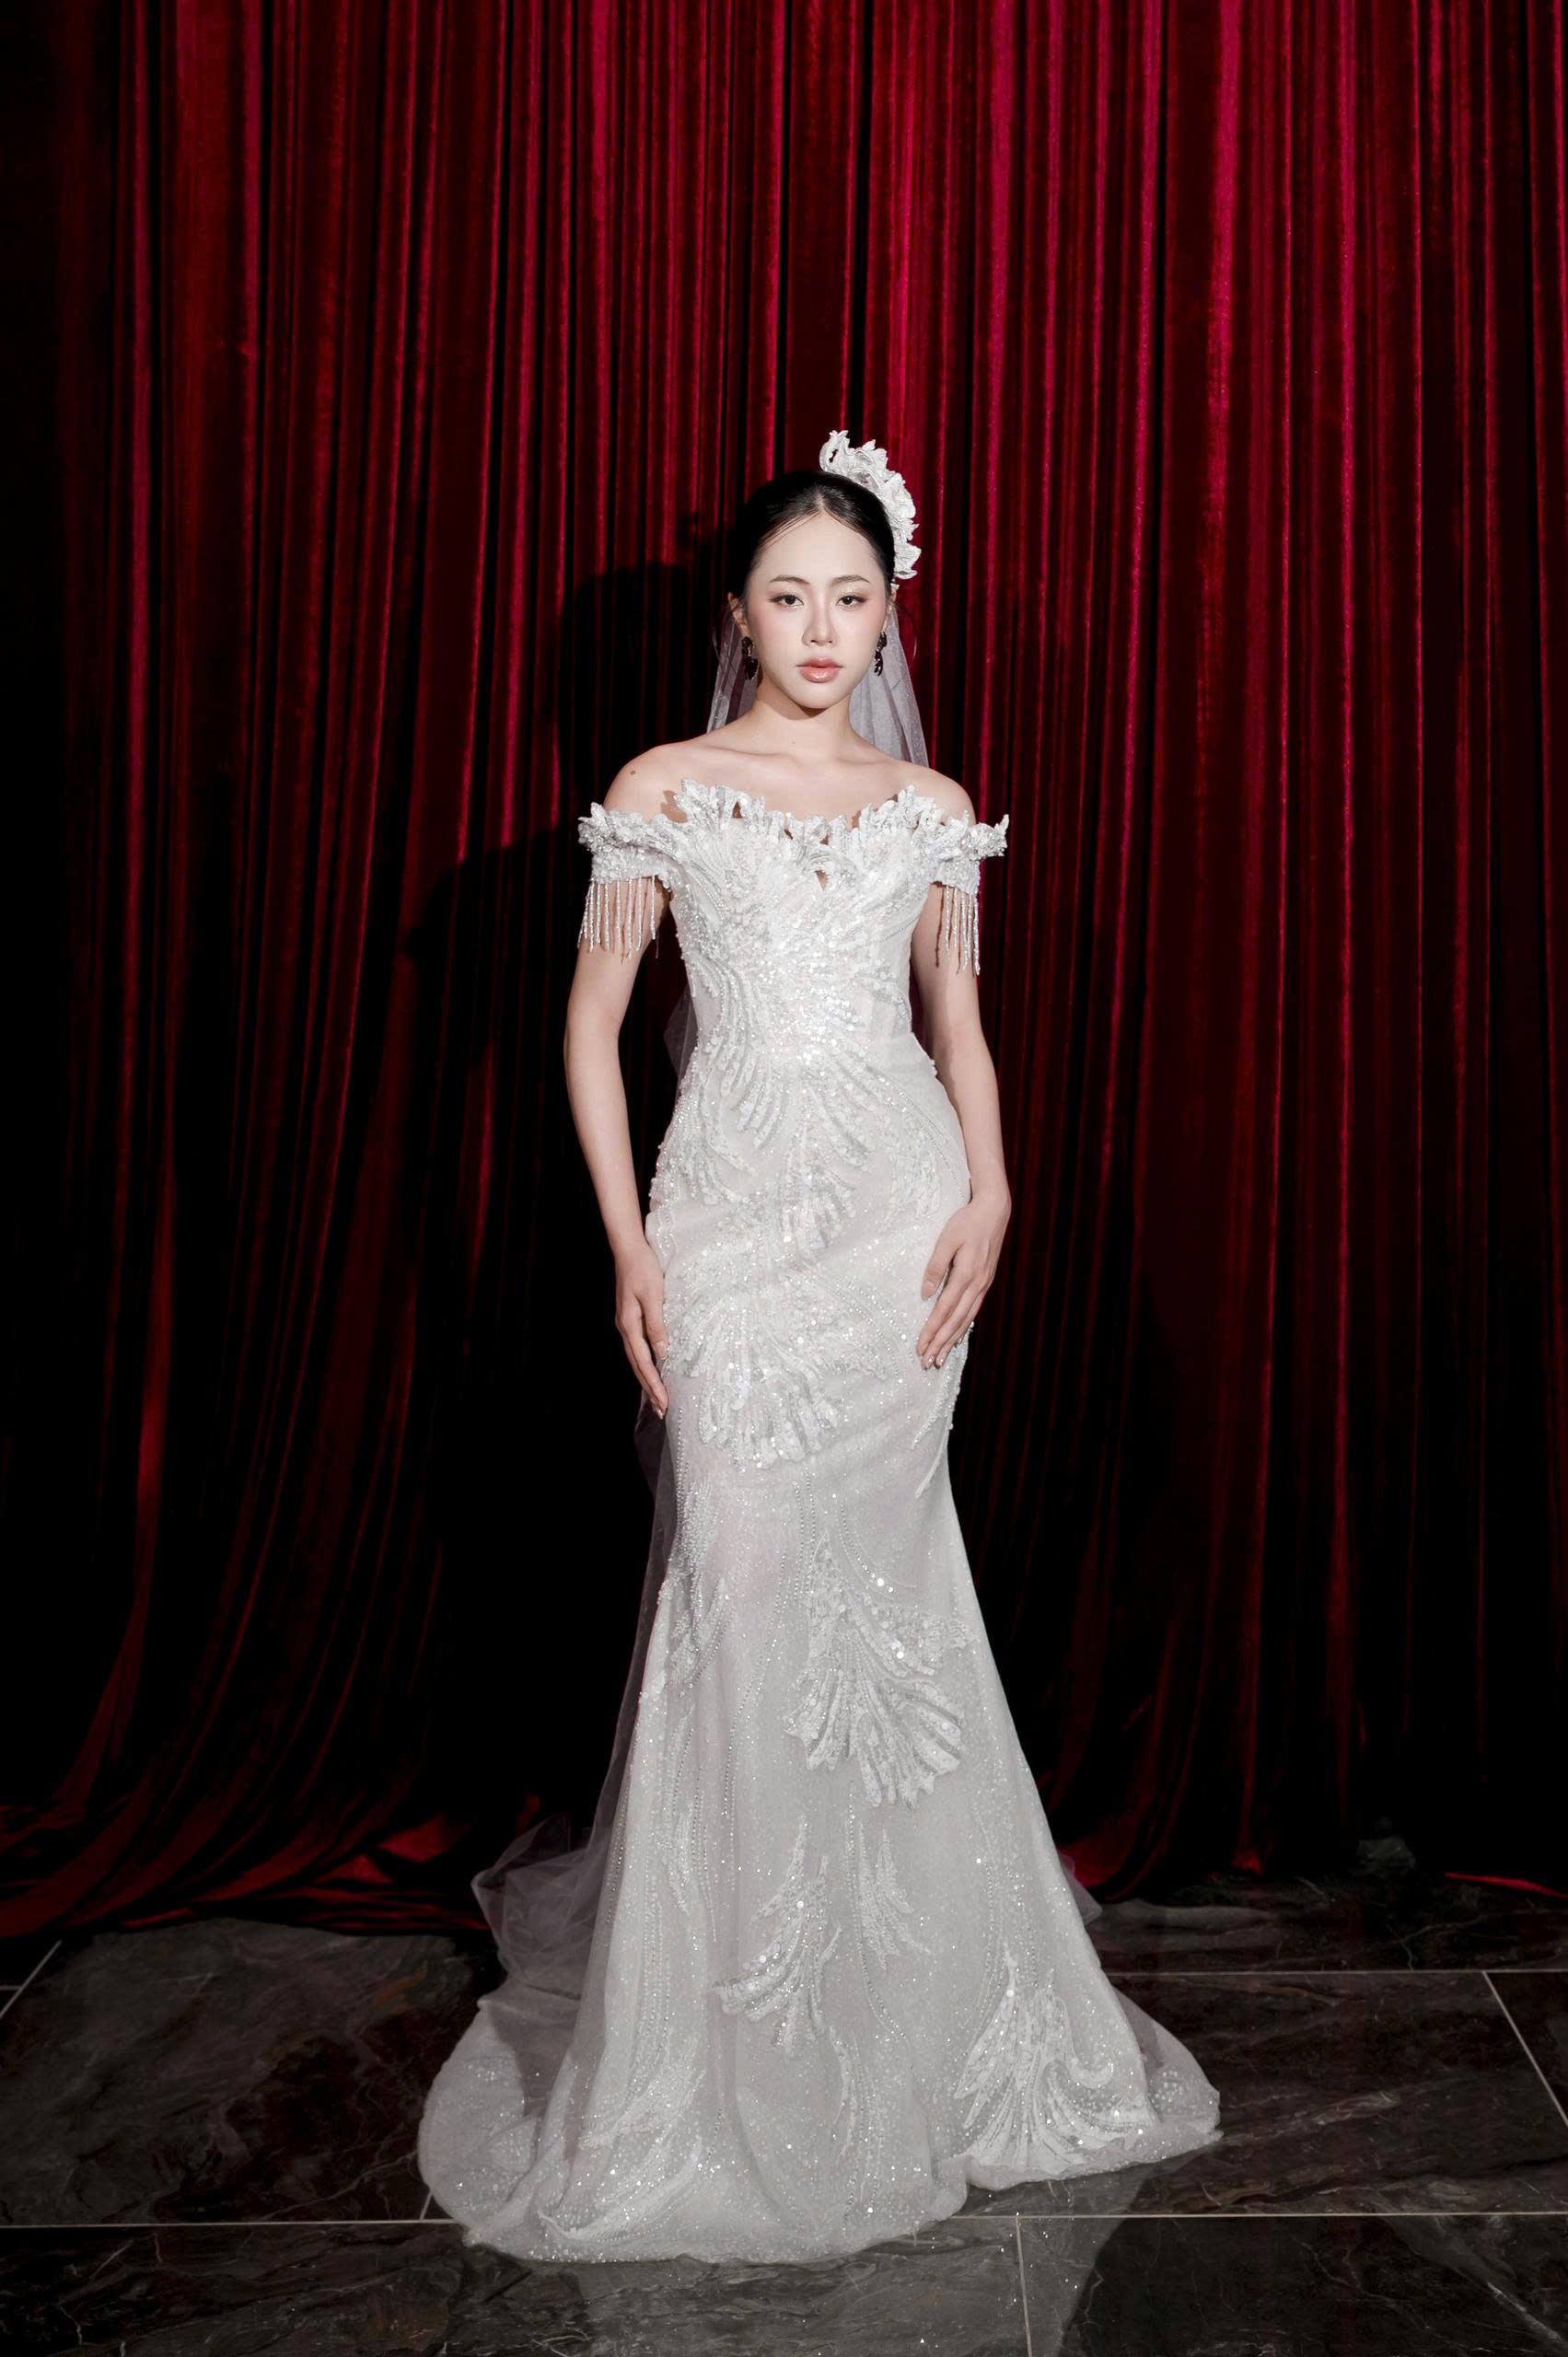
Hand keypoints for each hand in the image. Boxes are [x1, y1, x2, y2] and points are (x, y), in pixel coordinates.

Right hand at [615, 1242, 669, 1415]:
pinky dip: (645, 1364)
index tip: (664, 1402)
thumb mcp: (654, 1294)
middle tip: (662, 1411)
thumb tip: (663, 1352)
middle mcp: (625, 1328)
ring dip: (647, 1379)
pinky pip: (637, 1348)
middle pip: (637, 1366)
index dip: (654, 1384)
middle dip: (649, 1389)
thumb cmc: (643, 1268)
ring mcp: (626, 1324)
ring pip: (636, 1359)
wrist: (629, 1249)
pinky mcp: (630, 1319)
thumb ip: (657, 1324)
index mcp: (629, 1325)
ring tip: (657, 1399)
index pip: (643, 1362)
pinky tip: (652, 1369)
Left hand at [917, 1190, 1009, 1367]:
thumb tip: (925, 1294)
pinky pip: (973, 1310)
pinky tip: (957, 1336)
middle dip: (940, 1343)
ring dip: (952, 1340)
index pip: (944, 1310)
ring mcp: (983, 1285)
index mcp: (966, 1275)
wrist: (994, 1211)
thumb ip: (935, 1266)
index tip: (921, 1347)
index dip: (932, 1330)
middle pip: (956, 1321)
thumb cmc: (967, 1221)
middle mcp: (977, 1284)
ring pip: (966, 1319)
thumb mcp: (947, 1239)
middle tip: (927, 1363)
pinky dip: (964, 1327)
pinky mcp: (985, 1282)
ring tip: (941, 1358)